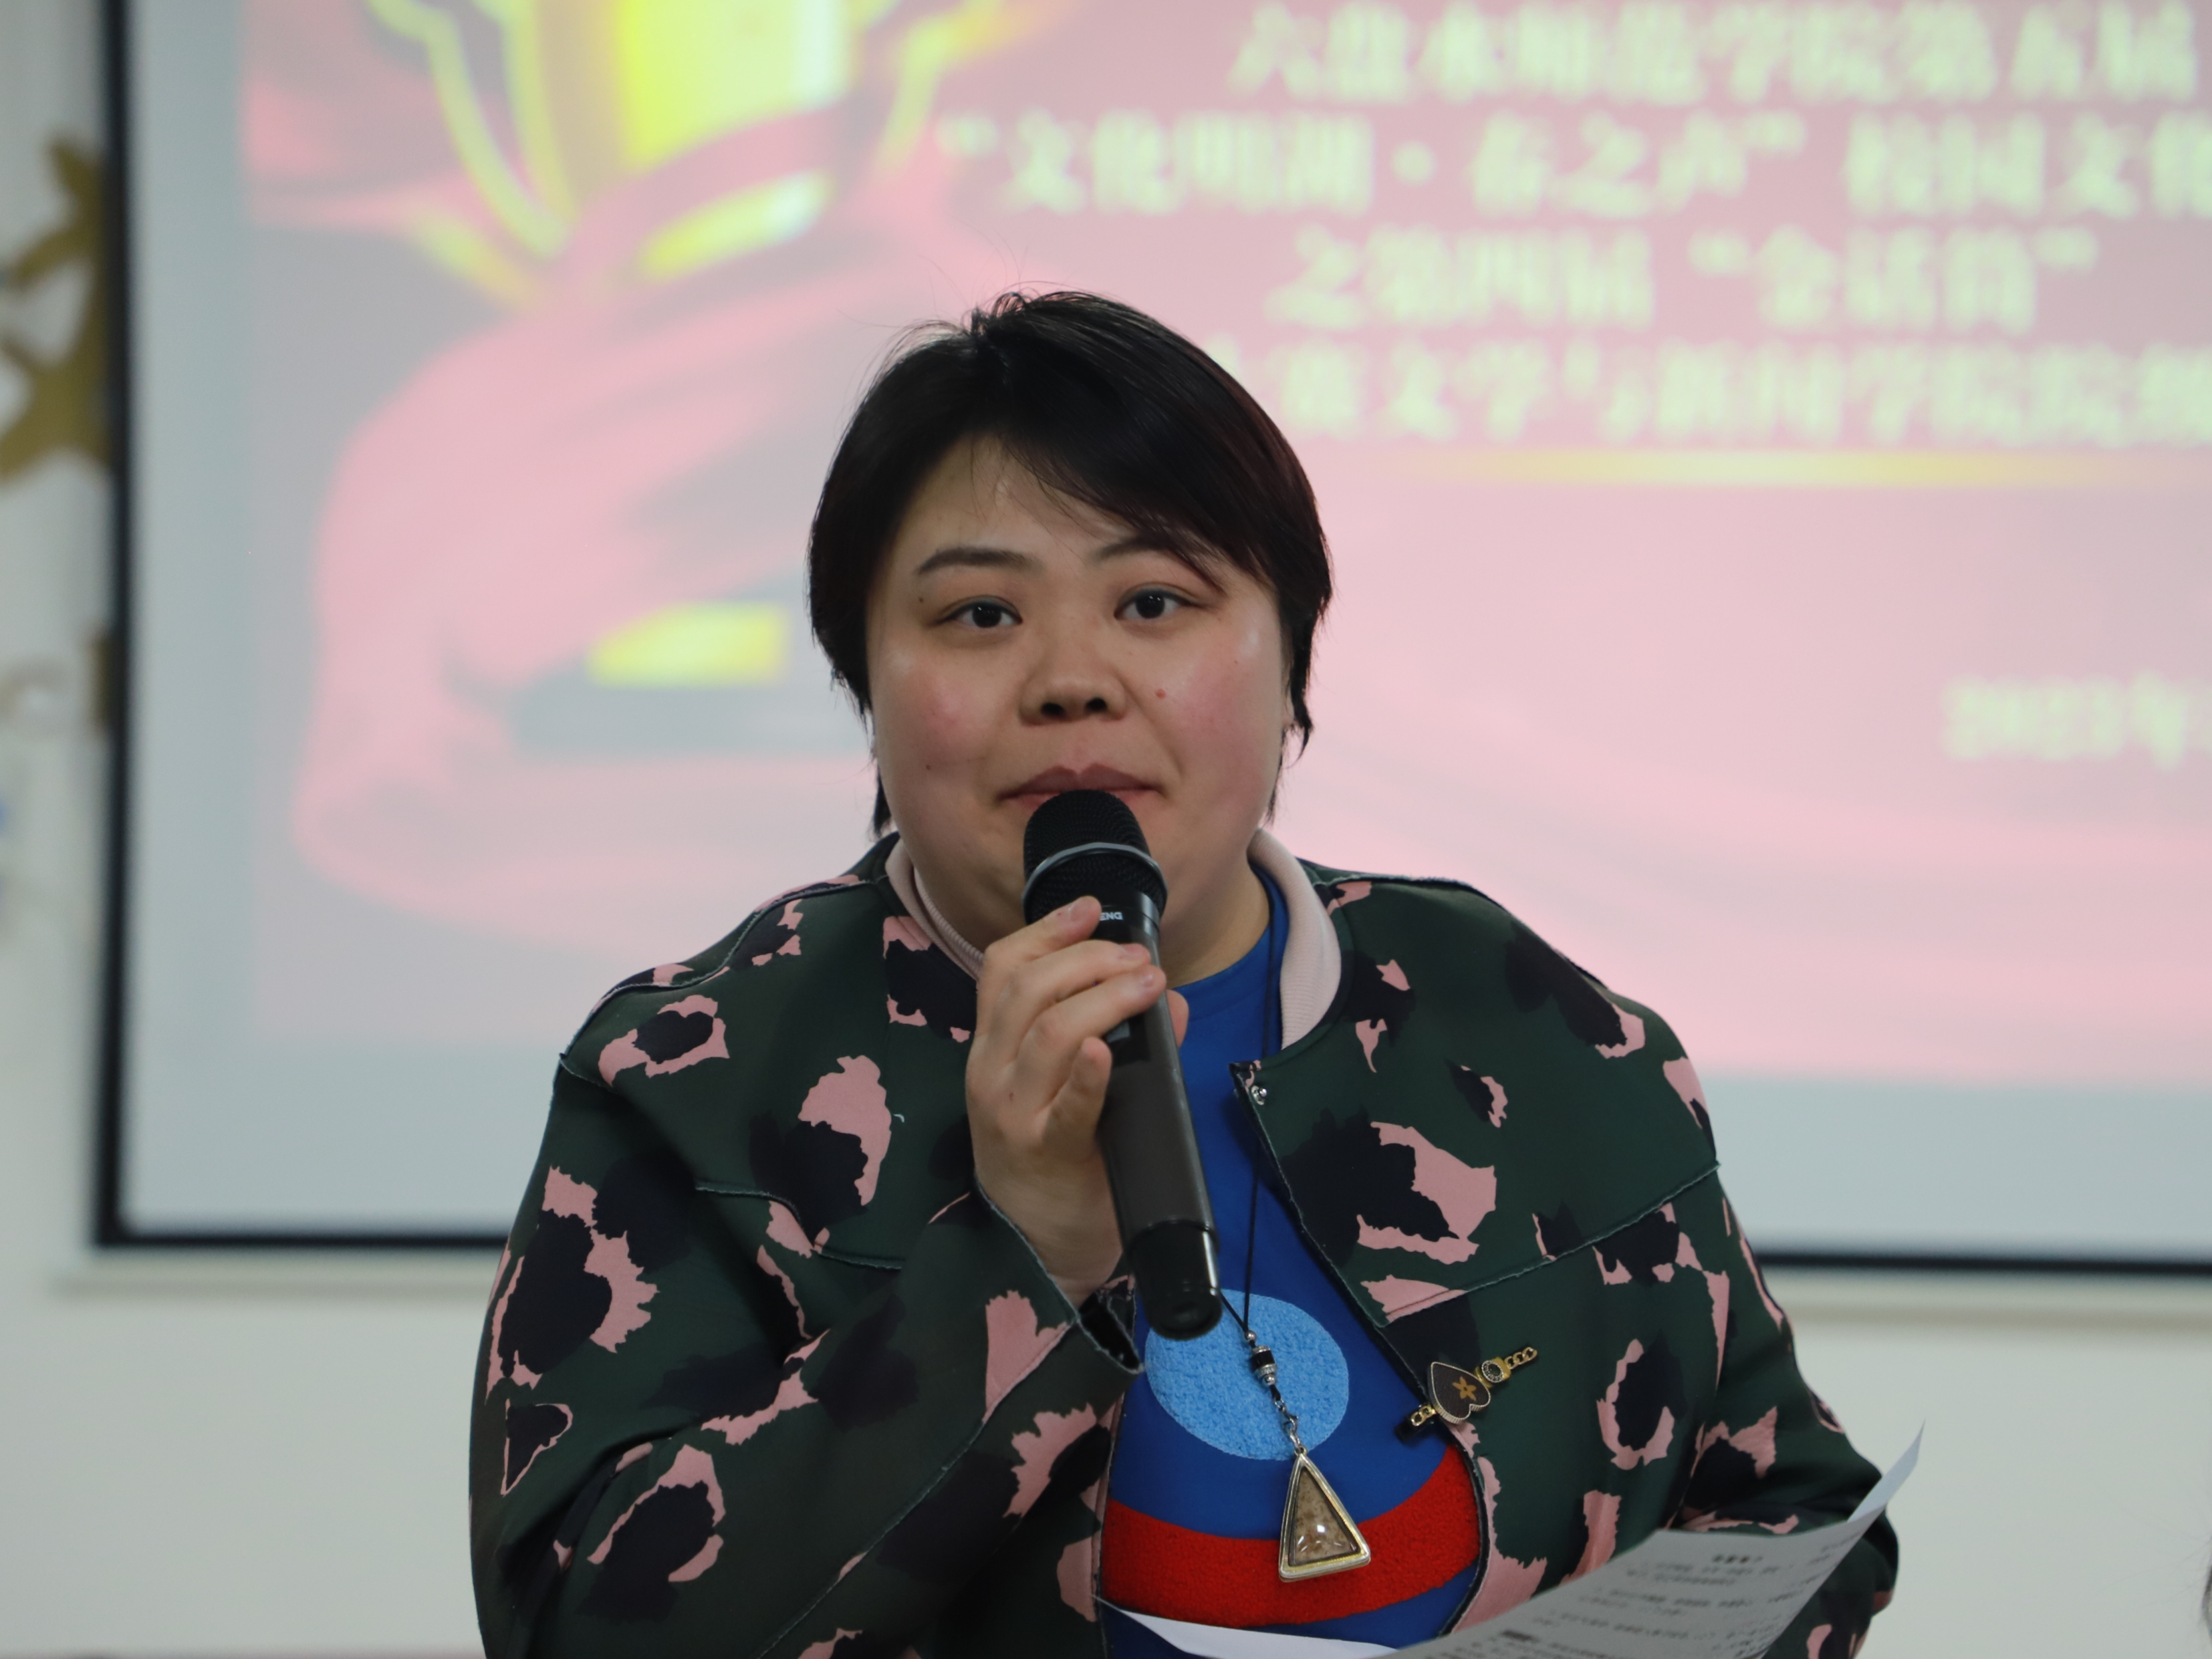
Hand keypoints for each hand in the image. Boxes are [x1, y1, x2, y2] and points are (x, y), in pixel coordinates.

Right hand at [966, 897, 1188, 1304]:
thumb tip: (1170, 998)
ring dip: (1103, 999)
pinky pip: (1067, 1106)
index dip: (1046, 930)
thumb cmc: (1056, 1160)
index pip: (1002, 968)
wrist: (1034, 1250)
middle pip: (1028, 988)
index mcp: (992, 1048)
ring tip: (1147, 986)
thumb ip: (1112, 1039)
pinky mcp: (1046, 1153)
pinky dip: (1088, 1073)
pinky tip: (1108, 1051)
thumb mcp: (1070, 1090)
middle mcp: (992, 1072)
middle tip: (1140, 959)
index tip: (1092, 911)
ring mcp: (1013, 1113)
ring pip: (1047, 1032)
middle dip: (1089, 960)